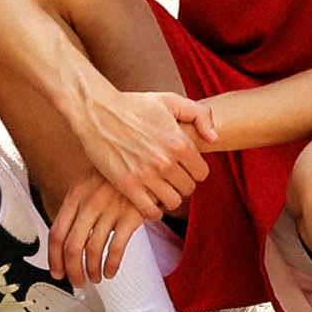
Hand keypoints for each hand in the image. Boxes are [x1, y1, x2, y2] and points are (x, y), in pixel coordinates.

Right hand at [72, 72, 217, 217]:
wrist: (96, 110)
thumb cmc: (133, 105)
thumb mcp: (169, 101)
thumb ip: (200, 114)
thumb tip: (215, 139)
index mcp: (180, 143)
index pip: (202, 173)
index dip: (193, 170)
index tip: (182, 167)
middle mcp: (166, 161)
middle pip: (188, 189)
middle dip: (180, 183)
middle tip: (168, 177)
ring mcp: (147, 175)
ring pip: (172, 202)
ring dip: (167, 197)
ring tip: (158, 187)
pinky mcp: (127, 184)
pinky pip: (150, 211)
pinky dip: (152, 210)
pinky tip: (147, 200)